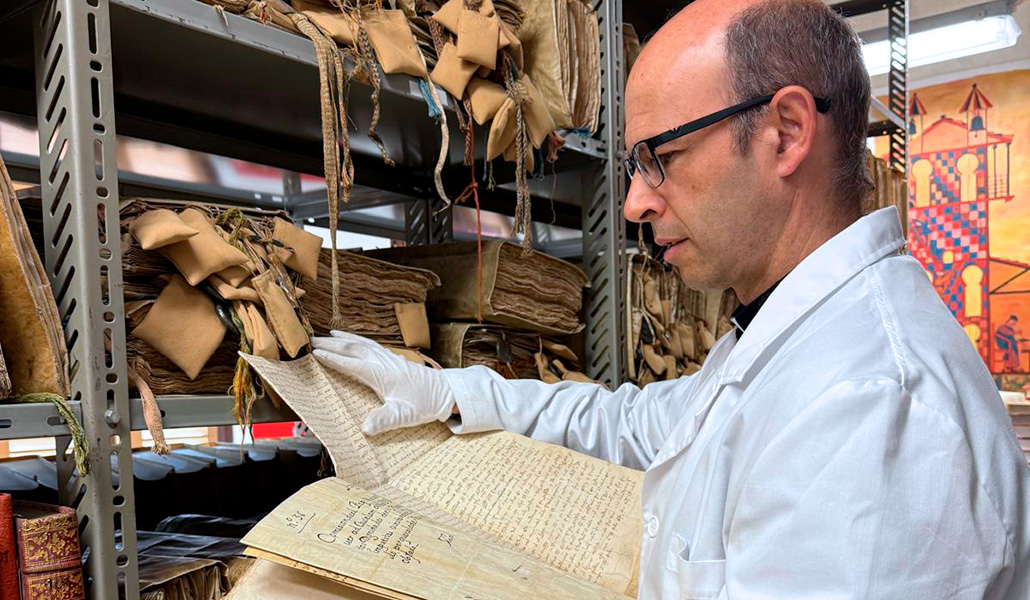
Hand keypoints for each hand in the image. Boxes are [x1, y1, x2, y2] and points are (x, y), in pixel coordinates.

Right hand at [311, 331, 457, 435]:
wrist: (446, 392)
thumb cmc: (425, 403)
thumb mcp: (404, 415)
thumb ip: (384, 420)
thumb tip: (365, 429)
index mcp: (382, 373)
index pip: (352, 363)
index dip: (333, 358)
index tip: (315, 354)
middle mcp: (383, 362)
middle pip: (352, 348)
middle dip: (331, 344)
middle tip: (309, 341)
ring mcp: (388, 358)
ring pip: (361, 343)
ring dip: (342, 339)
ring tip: (324, 335)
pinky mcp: (392, 358)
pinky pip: (370, 344)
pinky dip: (356, 340)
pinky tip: (351, 340)